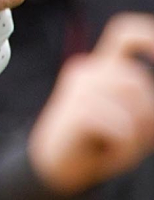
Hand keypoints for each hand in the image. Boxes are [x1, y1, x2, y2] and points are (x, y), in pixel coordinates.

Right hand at [29, 13, 153, 194]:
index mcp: (102, 68)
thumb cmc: (99, 142)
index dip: (148, 36)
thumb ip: (145, 105)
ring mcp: (78, 89)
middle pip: (138, 79)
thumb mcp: (130, 120)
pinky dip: (124, 144)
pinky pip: (119, 125)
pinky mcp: (74, 111)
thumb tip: (151, 99)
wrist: (56, 165)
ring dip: (137, 130)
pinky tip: (108, 149)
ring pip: (132, 99)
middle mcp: (87, 70)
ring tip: (120, 143)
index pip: (124, 34)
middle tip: (136, 137)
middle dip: (149, 114)